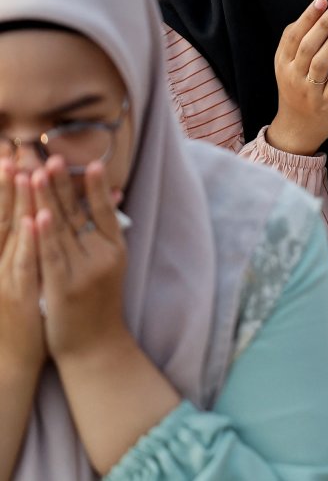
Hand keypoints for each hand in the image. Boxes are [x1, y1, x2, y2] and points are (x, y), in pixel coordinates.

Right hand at [0, 161, 44, 375]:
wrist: (13, 359)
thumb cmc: (23, 314)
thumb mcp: (23, 275)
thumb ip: (28, 247)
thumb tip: (38, 217)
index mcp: (3, 255)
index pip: (5, 214)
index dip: (6, 186)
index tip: (11, 154)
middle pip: (4, 216)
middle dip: (9, 184)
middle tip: (13, 152)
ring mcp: (5, 277)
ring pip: (12, 234)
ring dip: (18, 203)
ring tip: (24, 173)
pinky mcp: (17, 293)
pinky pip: (25, 263)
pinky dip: (30, 241)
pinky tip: (36, 219)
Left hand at [32, 158, 129, 362]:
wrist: (94, 347)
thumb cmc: (97, 305)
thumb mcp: (109, 267)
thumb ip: (105, 233)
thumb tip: (112, 197)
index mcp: (114, 249)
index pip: (104, 211)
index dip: (96, 187)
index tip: (91, 162)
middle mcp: (102, 257)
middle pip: (79, 214)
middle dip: (63, 184)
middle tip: (52, 157)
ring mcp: (84, 272)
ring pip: (62, 230)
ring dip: (48, 199)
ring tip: (38, 173)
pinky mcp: (63, 288)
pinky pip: (51, 256)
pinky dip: (44, 234)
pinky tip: (38, 215)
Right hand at [268, 0, 327, 155]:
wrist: (297, 127)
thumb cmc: (296, 88)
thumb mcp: (288, 66)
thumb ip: (297, 42)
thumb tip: (310, 12)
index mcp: (283, 62)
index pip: (293, 35)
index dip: (307, 17)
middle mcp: (292, 74)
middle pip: (307, 45)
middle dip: (323, 24)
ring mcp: (308, 89)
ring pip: (320, 62)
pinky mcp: (324, 103)